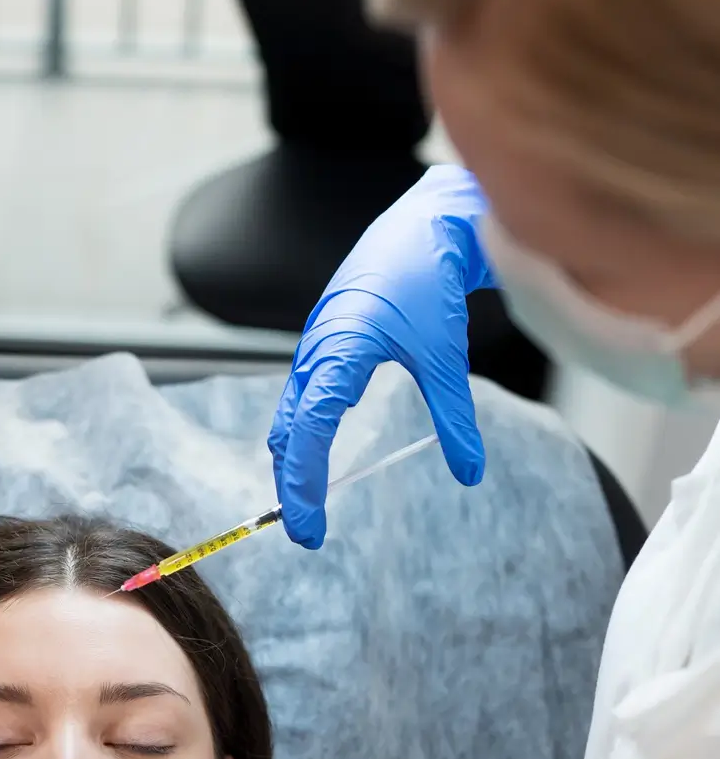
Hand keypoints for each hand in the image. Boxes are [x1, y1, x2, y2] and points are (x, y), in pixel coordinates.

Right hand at [268, 165, 493, 547]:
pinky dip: (301, 432)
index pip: (307, 435)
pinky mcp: (324, 341)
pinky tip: (315, 451)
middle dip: (293, 484)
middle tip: (309, 533)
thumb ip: (455, 417)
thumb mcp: (446, 356)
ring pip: (289, 415)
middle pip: (287, 433)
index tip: (311, 530)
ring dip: (295, 460)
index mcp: (338, 354)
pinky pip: (300, 396)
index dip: (304, 486)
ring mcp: (316, 345)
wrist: (423, 226)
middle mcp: (316, 352)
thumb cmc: (429, 282)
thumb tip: (470, 472)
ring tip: (308, 502)